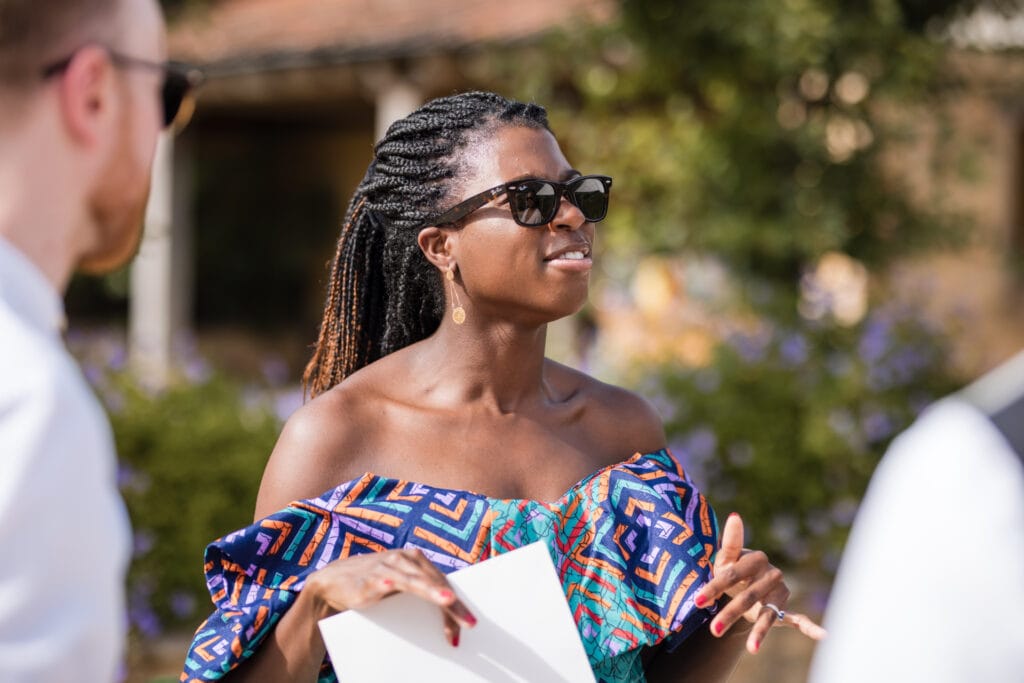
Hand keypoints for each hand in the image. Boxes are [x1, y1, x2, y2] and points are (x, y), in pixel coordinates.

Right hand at [305, 547, 476, 646]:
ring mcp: (387, 566)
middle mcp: (405, 559)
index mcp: (416, 561)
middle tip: (468, 623)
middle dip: (452, 605)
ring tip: (447, 601)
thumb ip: (422, 594)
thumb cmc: (375, 584)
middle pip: (435, 583)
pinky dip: (388, 582)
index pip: (443, 583)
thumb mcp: (401, 588)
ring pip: (414, 581)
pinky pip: (382, 580)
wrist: (334, 580)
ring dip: (431, 591)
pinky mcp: (369, 578)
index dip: (457, 604)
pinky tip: (392, 585)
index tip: (467, 625)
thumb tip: (450, 616)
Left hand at [693, 512, 825, 653]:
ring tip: (751, 649)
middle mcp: (771, 574)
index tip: (697, 601)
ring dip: (760, 631)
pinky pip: (799, 619)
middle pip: (748, 597)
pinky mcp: (785, 608)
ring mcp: (779, 592)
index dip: (714, 587)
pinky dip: (811, 627)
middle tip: (713, 630)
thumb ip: (730, 542)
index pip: (732, 574)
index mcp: (755, 559)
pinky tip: (823, 634)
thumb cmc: (732, 570)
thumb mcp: (726, 559)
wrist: (745, 582)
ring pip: (769, 613)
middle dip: (730, 614)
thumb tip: (735, 516)